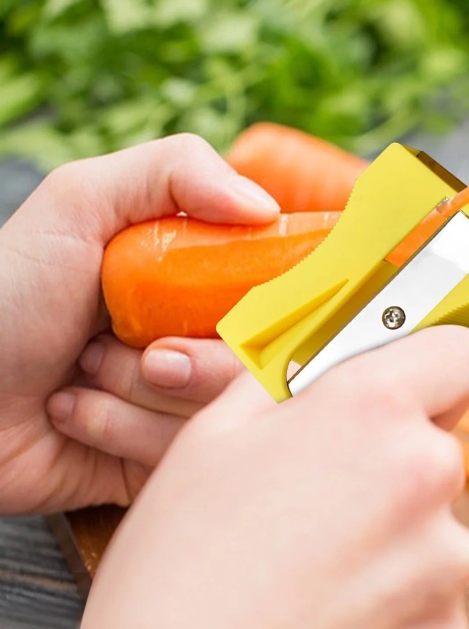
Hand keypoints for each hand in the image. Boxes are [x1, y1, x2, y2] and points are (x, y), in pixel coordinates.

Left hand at [0, 134, 279, 514]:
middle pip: (262, 364)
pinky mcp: (162, 456)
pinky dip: (121, 433)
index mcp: (199, 279)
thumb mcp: (80, 203)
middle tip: (137, 346)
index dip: (272, 308)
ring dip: (141, 394)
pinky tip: (74, 415)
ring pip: (222, 413)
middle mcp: (200, 338)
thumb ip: (175, 171)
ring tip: (82, 374)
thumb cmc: (6, 292)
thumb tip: (267, 207)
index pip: (280, 295)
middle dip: (194, 361)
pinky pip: (182, 453)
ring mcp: (184, 401)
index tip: (237, 312)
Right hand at [73, 326, 468, 628]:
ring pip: (431, 523)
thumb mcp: (213, 437)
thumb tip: (320, 359)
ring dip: (388, 532)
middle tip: (317, 487)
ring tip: (312, 564)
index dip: (431, 362)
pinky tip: (328, 614)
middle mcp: (427, 476)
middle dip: (389, 456)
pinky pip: (429, 594)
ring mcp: (446, 563)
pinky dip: (391, 598)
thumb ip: (285, 379)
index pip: (459, 353)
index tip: (401, 381)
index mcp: (372, 410)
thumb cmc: (181, 570)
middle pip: (435, 445)